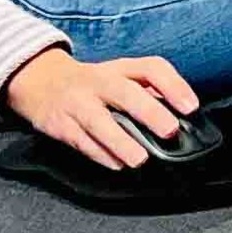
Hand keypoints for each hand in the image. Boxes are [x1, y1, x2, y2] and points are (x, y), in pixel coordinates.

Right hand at [3, 47, 199, 169]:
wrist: (40, 81)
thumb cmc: (94, 83)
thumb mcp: (120, 76)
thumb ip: (147, 91)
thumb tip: (179, 115)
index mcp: (121, 69)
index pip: (151, 68)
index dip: (173, 85)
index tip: (191, 106)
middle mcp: (99, 82)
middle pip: (125, 93)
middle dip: (148, 111)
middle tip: (169, 131)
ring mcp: (77, 103)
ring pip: (98, 122)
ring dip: (120, 141)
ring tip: (140, 158)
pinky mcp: (60, 124)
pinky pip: (81, 141)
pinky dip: (99, 154)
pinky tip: (115, 164)